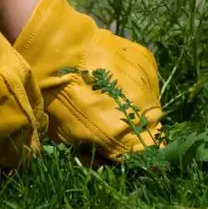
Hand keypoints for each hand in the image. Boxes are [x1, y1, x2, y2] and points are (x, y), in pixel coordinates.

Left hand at [14, 0, 162, 161]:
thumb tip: (109, 158)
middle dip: (135, 130)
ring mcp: (149, 84)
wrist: (56, 50)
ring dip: (136, 105)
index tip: (120, 151)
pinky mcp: (147, 61)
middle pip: (152, 130)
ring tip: (109, 97)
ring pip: (151, 103)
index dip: (133, 156)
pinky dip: (133, 84)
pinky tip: (112, 78)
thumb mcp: (69, 138)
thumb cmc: (55, 100)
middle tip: (110, 122)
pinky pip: (145, 81)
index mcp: (126, 136)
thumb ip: (97, 154)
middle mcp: (146, 112)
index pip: (146, 157)